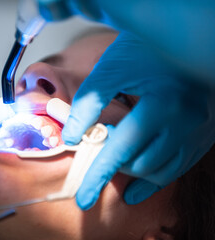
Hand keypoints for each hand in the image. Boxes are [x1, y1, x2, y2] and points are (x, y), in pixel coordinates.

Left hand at [62, 32, 214, 208]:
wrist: (185, 36)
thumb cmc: (147, 48)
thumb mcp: (112, 68)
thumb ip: (89, 102)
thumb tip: (71, 136)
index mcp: (162, 104)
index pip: (122, 150)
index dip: (98, 175)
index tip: (82, 197)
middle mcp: (185, 122)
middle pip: (141, 164)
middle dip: (112, 167)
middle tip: (94, 156)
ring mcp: (197, 131)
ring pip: (160, 171)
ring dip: (131, 172)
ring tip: (113, 162)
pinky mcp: (202, 134)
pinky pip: (178, 167)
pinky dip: (154, 179)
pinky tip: (136, 188)